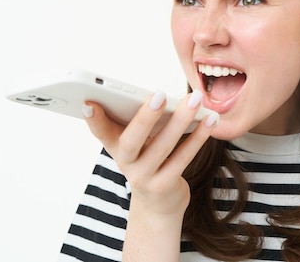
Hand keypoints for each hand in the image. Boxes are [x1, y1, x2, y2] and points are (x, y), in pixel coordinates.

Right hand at [82, 90, 217, 216]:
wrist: (158, 204)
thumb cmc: (149, 161)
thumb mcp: (137, 143)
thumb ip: (139, 121)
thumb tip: (159, 95)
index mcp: (115, 146)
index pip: (100, 132)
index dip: (93, 119)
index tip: (89, 103)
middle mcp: (125, 163)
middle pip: (132, 139)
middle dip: (146, 117)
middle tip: (160, 94)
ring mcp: (143, 177)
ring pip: (163, 146)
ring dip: (181, 120)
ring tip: (195, 99)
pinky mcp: (164, 186)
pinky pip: (183, 158)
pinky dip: (198, 137)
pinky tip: (209, 120)